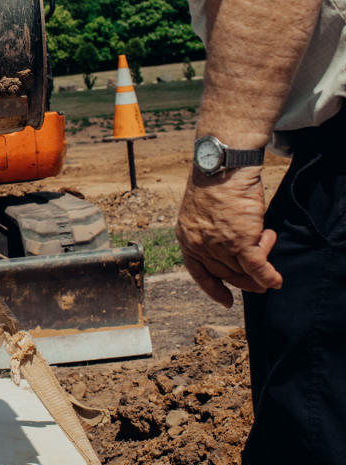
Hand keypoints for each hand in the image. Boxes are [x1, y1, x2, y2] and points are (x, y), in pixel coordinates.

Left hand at [176, 165, 281, 306]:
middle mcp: (199, 245)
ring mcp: (218, 245)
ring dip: (261, 261)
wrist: (224, 164)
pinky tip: (277, 280)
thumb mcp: (203, 210)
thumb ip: (212, 231)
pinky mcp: (240, 240)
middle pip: (225, 273)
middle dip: (245, 277)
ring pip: (243, 268)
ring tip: (268, 241)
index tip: (225, 300)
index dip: (212, 288)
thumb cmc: (217, 181)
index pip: (198, 271)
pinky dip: (268, 275)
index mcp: (186, 237)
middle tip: (261, 276)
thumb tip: (233, 246)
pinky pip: (256, 266)